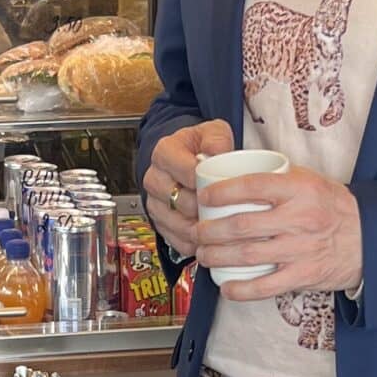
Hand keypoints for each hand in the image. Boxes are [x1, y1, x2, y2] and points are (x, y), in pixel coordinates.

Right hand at [142, 119, 233, 256]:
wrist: (187, 158)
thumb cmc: (200, 146)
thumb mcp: (212, 132)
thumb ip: (217, 139)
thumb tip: (218, 153)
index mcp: (164, 153)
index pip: (182, 170)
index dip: (202, 182)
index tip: (219, 186)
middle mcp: (154, 178)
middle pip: (177, 200)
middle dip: (202, 208)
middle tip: (222, 209)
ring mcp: (155, 203)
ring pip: (174, 224)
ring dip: (198, 230)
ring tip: (218, 227)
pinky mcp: (160, 223)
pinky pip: (174, 240)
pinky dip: (192, 244)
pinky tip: (208, 241)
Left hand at [196, 165, 363, 299]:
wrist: (369, 238)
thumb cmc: (333, 207)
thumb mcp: (311, 181)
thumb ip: (278, 179)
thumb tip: (235, 174)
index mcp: (300, 189)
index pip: (252, 186)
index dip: (222, 192)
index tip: (205, 196)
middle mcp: (299, 219)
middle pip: (242, 225)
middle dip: (210, 230)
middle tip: (197, 231)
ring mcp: (300, 249)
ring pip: (247, 255)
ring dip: (217, 256)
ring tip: (203, 254)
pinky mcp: (303, 275)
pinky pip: (265, 286)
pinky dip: (241, 290)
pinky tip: (225, 287)